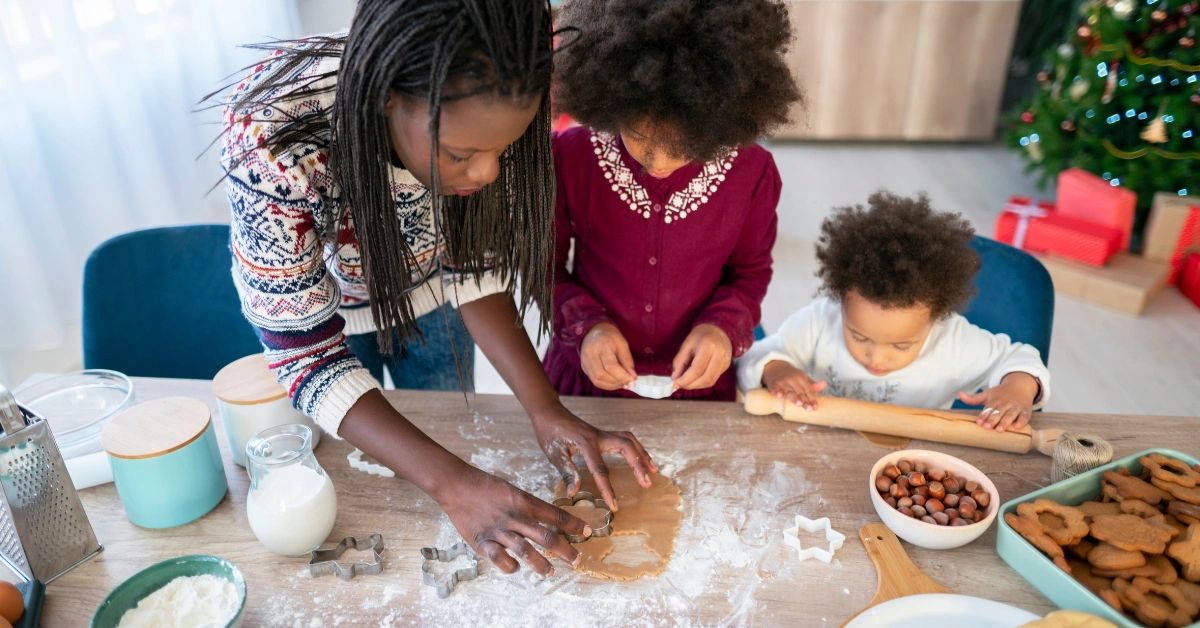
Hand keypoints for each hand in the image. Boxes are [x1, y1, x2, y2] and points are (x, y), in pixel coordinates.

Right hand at [436, 464, 589, 575]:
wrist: (456, 485)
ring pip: (526, 551)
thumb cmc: (485, 486)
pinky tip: (516, 567)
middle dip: (565, 550)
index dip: (574, 525)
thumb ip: (526, 506)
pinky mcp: (482, 541)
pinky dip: (510, 566)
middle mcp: (515, 516)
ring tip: (551, 572)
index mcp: (524, 501)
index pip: (555, 515)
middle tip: (576, 560)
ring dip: (541, 564)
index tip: (588, 532)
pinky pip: (500, 559)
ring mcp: (499, 530)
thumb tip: (545, 520)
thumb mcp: (511, 490)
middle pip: (546, 536)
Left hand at [530, 405, 656, 511]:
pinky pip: (625, 439)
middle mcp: (598, 437)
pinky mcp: (603, 434)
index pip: (600, 470)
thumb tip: (574, 492)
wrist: (549, 412)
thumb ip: (567, 472)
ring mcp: (602, 434)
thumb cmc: (550, 433)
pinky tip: (640, 458)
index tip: (615, 506)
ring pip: (629, 441)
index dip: (608, 489)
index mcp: (586, 444)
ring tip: (653, 470)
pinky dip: (636, 448)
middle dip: (639, 465)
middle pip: (626, 448)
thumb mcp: (554, 454)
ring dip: (642, 454)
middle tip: (647, 483)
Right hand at [580, 323, 636, 389]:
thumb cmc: (610, 336)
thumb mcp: (623, 344)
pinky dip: (606, 384)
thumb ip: (628, 361)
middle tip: (628, 382)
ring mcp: (585, 361)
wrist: (594, 331)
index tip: (632, 380)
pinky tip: (614, 382)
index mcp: (602, 345)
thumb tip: (632, 377)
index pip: (610, 366)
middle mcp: (590, 354)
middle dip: (617, 382)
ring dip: (611, 385)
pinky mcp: (584, 367)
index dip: (622, 376)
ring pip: (597, 380)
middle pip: (602, 375)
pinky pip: (594, 380)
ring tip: (622, 383)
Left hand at [671, 324, 732, 390]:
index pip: (697, 369)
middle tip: (680, 385)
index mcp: (708, 346)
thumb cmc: (701, 335)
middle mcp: (720, 355)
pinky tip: (695, 379)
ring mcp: (725, 361)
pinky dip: (702, 382)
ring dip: (696, 385)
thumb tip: (675, 378)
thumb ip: (679, 362)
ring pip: (710, 381)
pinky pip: (714, 379)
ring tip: (686, 383)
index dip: (686, 379)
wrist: (718, 329)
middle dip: (691, 385)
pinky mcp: (726, 366)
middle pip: (705, 378)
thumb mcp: (686, 345)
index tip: (675, 383)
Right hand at [761, 360, 826, 410]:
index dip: (812, 399)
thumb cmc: (791, 376)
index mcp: (801, 378)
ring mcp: (782, 381)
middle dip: (804, 401)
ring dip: (793, 397)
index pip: (808, 390)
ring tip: (798, 403)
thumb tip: (824, 384)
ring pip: (789, 391)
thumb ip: (812, 385)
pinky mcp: (773, 384)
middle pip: (800, 392)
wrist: (775, 366)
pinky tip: (779, 395)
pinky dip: (776, 391)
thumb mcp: (803, 378)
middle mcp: (792, 379)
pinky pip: (774, 388)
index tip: (816, 407)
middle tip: (809, 409)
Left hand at [958, 372, 1038, 431]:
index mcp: (995, 400)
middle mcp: (1005, 403)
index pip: (988, 408)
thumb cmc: (1001, 393)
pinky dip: (1022, 421)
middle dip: (993, 419)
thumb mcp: (987, 394)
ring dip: (1005, 422)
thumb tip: (959, 394)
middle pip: (999, 412)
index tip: (979, 422)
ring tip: (1000, 430)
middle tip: (987, 427)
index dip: (983, 416)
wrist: (1020, 386)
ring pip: (1011, 415)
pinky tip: (1017, 427)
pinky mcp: (1026, 410)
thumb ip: (973, 398)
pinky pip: (1025, 416)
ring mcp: (1016, 407)